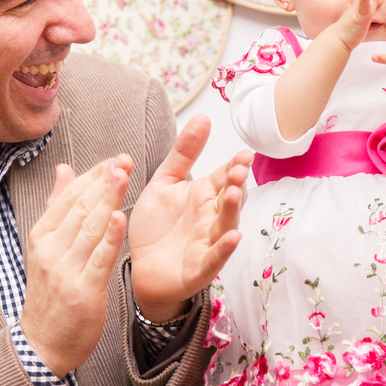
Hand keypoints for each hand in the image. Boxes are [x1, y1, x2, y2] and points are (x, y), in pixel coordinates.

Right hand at [20, 156, 131, 376]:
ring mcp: (64, 270)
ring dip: (108, 199)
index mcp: (42, 236)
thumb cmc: (51, 293)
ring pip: (89, 228)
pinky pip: (98, 260)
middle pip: (79, 208)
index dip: (92, 176)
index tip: (114, 159)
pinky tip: (120, 217)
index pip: (68, 198)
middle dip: (103, 181)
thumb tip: (65, 169)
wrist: (43, 344)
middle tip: (123, 159)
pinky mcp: (82, 291)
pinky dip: (109, 237)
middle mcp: (50, 250)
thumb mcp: (47, 247)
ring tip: (123, 175)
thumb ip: (58, 207)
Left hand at [128, 115, 252, 321]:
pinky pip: (215, 258)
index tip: (244, 154)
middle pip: (230, 199)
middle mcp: (212, 218)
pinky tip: (232, 237)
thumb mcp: (165, 183)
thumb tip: (204, 118)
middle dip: (236, 185)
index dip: (235, 166)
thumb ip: (183, 153)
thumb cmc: (157, 226)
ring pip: (225, 225)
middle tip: (238, 171)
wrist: (141, 268)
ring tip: (234, 194)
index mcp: (205, 196)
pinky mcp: (200, 268)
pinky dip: (224, 248)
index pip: (225, 176)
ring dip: (232, 211)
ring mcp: (209, 243)